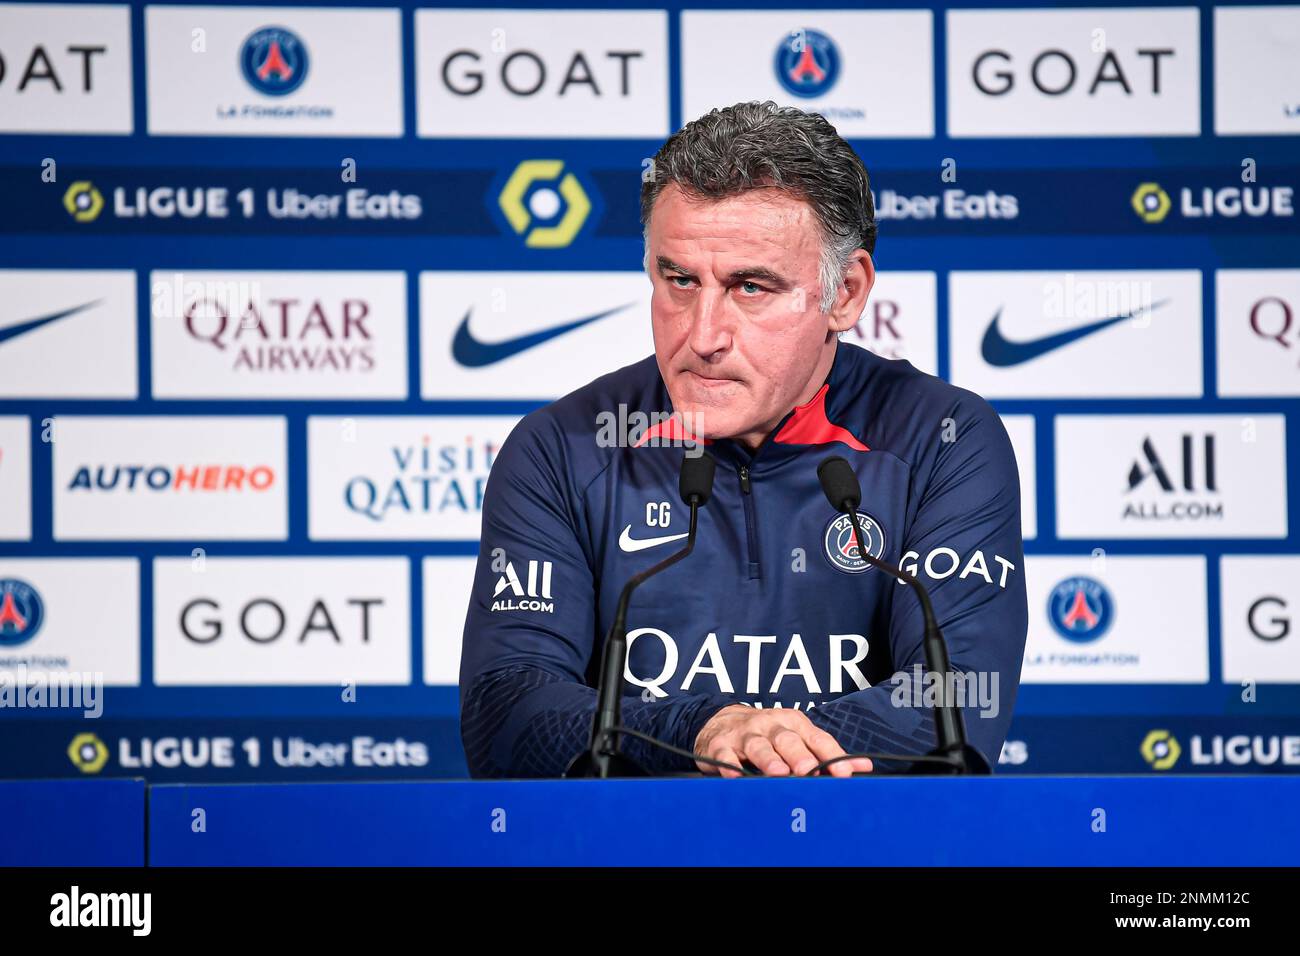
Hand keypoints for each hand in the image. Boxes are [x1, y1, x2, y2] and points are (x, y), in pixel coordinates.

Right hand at [693, 705, 873, 777]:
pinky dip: (730, 766)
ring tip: (778, 773)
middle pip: (787, 739)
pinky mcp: (721, 746)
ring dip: (768, 759)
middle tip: (810, 771)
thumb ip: (827, 753)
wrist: (718, 721)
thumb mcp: (797, 737)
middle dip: (800, 755)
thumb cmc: (766, 734)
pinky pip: (725, 756)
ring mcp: (744, 735)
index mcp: (793, 723)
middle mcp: (770, 725)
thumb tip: (864, 767)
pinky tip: (735, 776)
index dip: (831, 754)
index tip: (845, 773)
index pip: (816, 737)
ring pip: (758, 746)